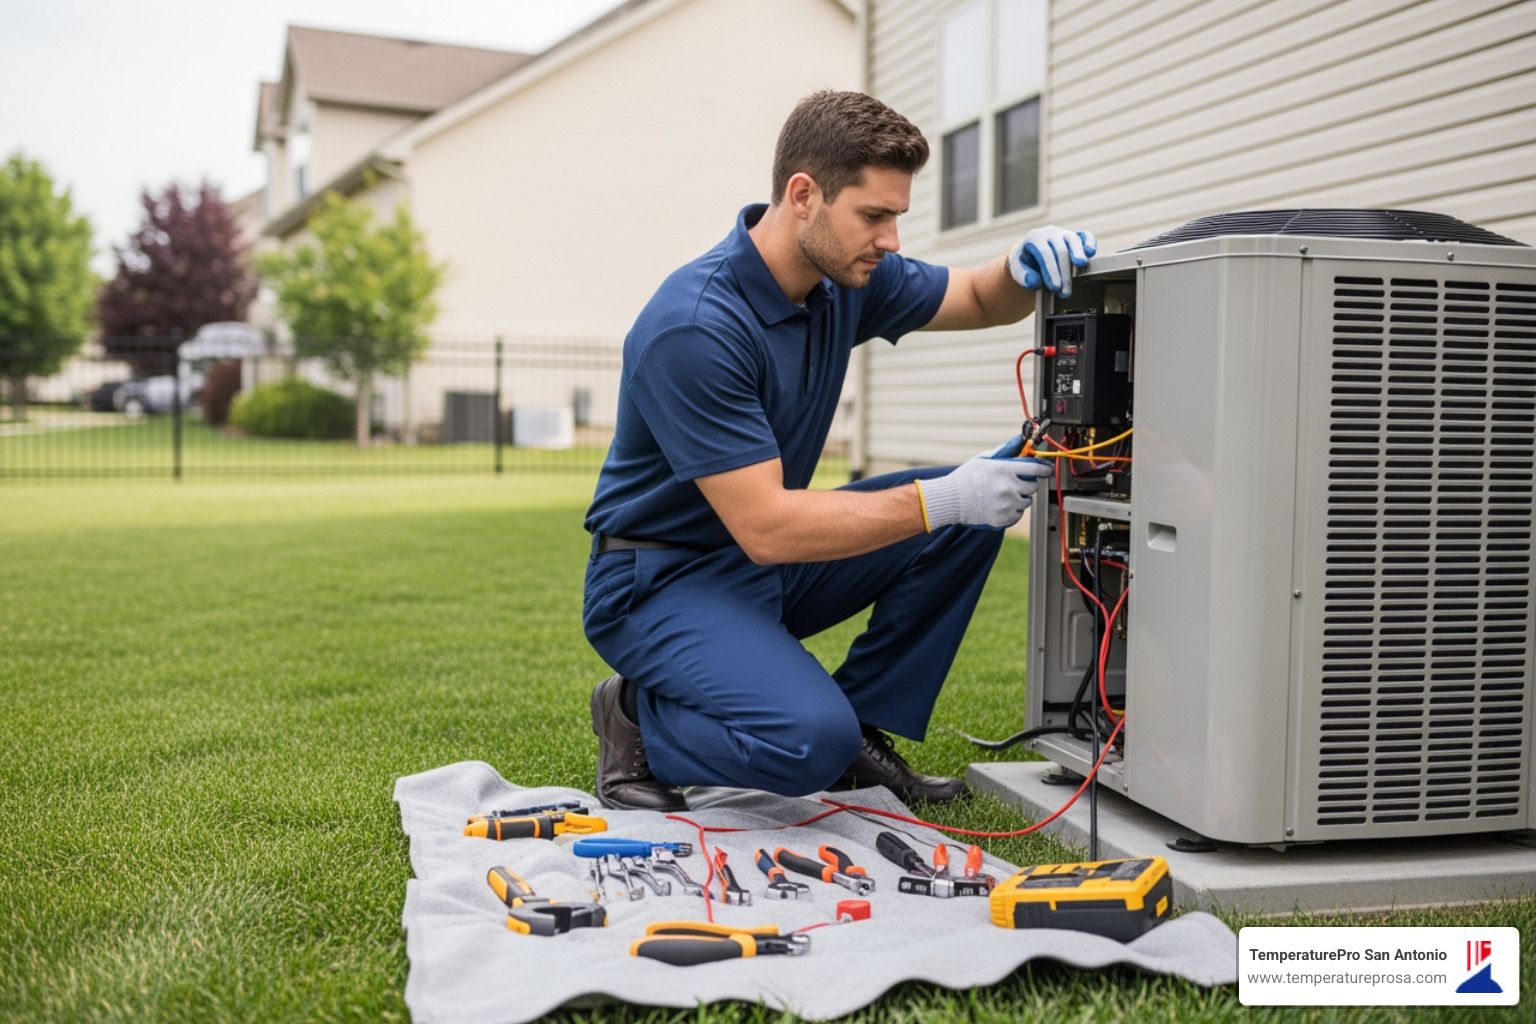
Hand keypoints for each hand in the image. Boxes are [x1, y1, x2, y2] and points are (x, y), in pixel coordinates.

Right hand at [916, 445, 1053, 530]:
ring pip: (1027, 501)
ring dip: (1019, 497)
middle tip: (1014, 482)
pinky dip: (1012, 510)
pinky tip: (998, 505)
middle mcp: (1009, 487)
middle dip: (1027, 483)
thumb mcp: (985, 459)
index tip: (1046, 470)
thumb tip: (1022, 439)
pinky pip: (1018, 514)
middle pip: (1034, 486)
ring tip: (1002, 495)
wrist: (951, 500)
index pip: (1037, 468)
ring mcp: (1007, 504)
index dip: (1044, 469)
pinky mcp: (1004, 518)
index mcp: (1006, 469)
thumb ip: (1006, 450)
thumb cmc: (967, 477)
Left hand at [1008, 226, 1097, 297]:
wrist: (1030, 254)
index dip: (1051, 271)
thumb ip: (1022, 276)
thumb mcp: (1016, 269)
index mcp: (1034, 239)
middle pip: (1060, 250)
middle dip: (1064, 273)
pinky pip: (1085, 235)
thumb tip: (1034, 282)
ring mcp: (1063, 233)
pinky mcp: (1075, 236)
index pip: (1044, 254)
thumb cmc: (1025, 262)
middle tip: (1064, 292)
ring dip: (1078, 255)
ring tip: (1081, 266)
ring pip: (1073, 240)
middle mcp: (1049, 233)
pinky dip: (1089, 242)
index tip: (1055, 287)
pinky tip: (1090, 253)